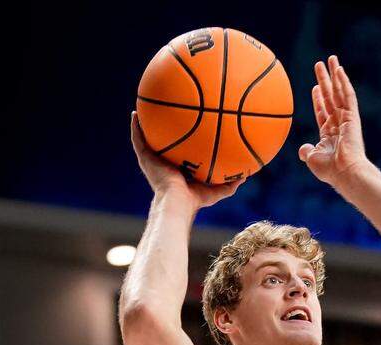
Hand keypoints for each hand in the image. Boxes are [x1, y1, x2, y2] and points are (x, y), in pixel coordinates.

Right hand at [130, 111, 244, 208]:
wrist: (177, 201)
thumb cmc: (195, 200)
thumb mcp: (216, 191)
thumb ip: (229, 184)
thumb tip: (245, 176)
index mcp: (178, 171)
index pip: (179, 154)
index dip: (181, 144)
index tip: (185, 130)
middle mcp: (163, 164)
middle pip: (161, 144)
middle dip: (163, 131)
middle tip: (165, 115)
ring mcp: (152, 161)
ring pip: (146, 139)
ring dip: (144, 125)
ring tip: (143, 107)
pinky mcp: (145, 159)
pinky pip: (137, 139)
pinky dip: (135, 126)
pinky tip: (135, 113)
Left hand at [298, 56, 370, 186]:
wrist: (345, 172)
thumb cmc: (330, 170)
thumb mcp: (313, 159)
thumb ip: (307, 151)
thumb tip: (302, 150)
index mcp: (330, 133)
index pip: (323, 111)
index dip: (318, 99)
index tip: (315, 87)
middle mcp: (339, 123)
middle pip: (331, 97)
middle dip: (325, 81)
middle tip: (320, 65)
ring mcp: (347, 119)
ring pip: (339, 92)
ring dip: (334, 75)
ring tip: (330, 59)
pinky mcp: (353, 116)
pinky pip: (348, 95)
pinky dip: (343, 82)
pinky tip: (339, 69)